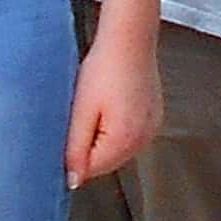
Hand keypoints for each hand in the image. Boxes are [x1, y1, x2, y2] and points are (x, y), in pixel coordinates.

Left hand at [66, 19, 162, 186]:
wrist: (129, 39)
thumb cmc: (105, 68)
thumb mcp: (81, 110)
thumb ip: (75, 149)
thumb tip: (73, 181)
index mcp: (124, 140)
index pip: (91, 170)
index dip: (73, 155)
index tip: (66, 132)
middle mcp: (143, 139)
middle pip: (106, 163)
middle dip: (89, 148)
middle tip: (80, 116)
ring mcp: (152, 129)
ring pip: (118, 150)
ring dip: (103, 139)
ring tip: (96, 107)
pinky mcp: (154, 118)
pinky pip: (130, 136)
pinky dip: (117, 129)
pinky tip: (110, 106)